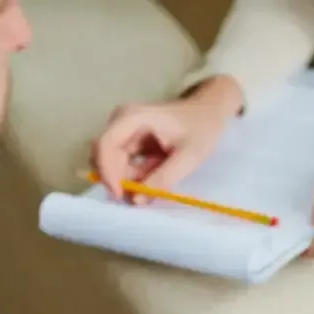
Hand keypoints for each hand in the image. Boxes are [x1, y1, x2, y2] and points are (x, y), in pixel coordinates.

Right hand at [90, 76, 243, 202]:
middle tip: (140, 197)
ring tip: (157, 179)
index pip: (105, 146)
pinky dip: (136, 177)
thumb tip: (136, 200)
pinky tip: (156, 174)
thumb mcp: (188, 157)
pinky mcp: (129, 144)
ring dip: (130, 180)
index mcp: (132, 118)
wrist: (208, 113)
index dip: (107, 173)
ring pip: (113, 166)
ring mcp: (123, 133)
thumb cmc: (201, 129)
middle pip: (104, 157)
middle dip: (119, 180)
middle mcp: (121, 123)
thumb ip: (162, 179)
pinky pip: (124, 167)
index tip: (121, 195)